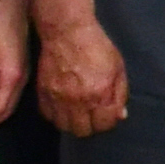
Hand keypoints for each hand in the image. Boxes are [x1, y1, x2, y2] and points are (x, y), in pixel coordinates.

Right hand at [41, 11, 127, 139]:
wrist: (67, 31)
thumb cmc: (96, 46)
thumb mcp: (117, 67)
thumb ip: (120, 94)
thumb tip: (120, 116)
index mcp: (100, 94)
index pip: (104, 125)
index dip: (107, 122)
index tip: (106, 115)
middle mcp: (79, 100)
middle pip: (82, 131)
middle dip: (90, 126)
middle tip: (91, 115)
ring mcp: (59, 98)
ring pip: (64, 126)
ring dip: (71, 122)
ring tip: (77, 112)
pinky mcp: (44, 92)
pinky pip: (48, 115)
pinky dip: (55, 114)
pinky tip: (62, 106)